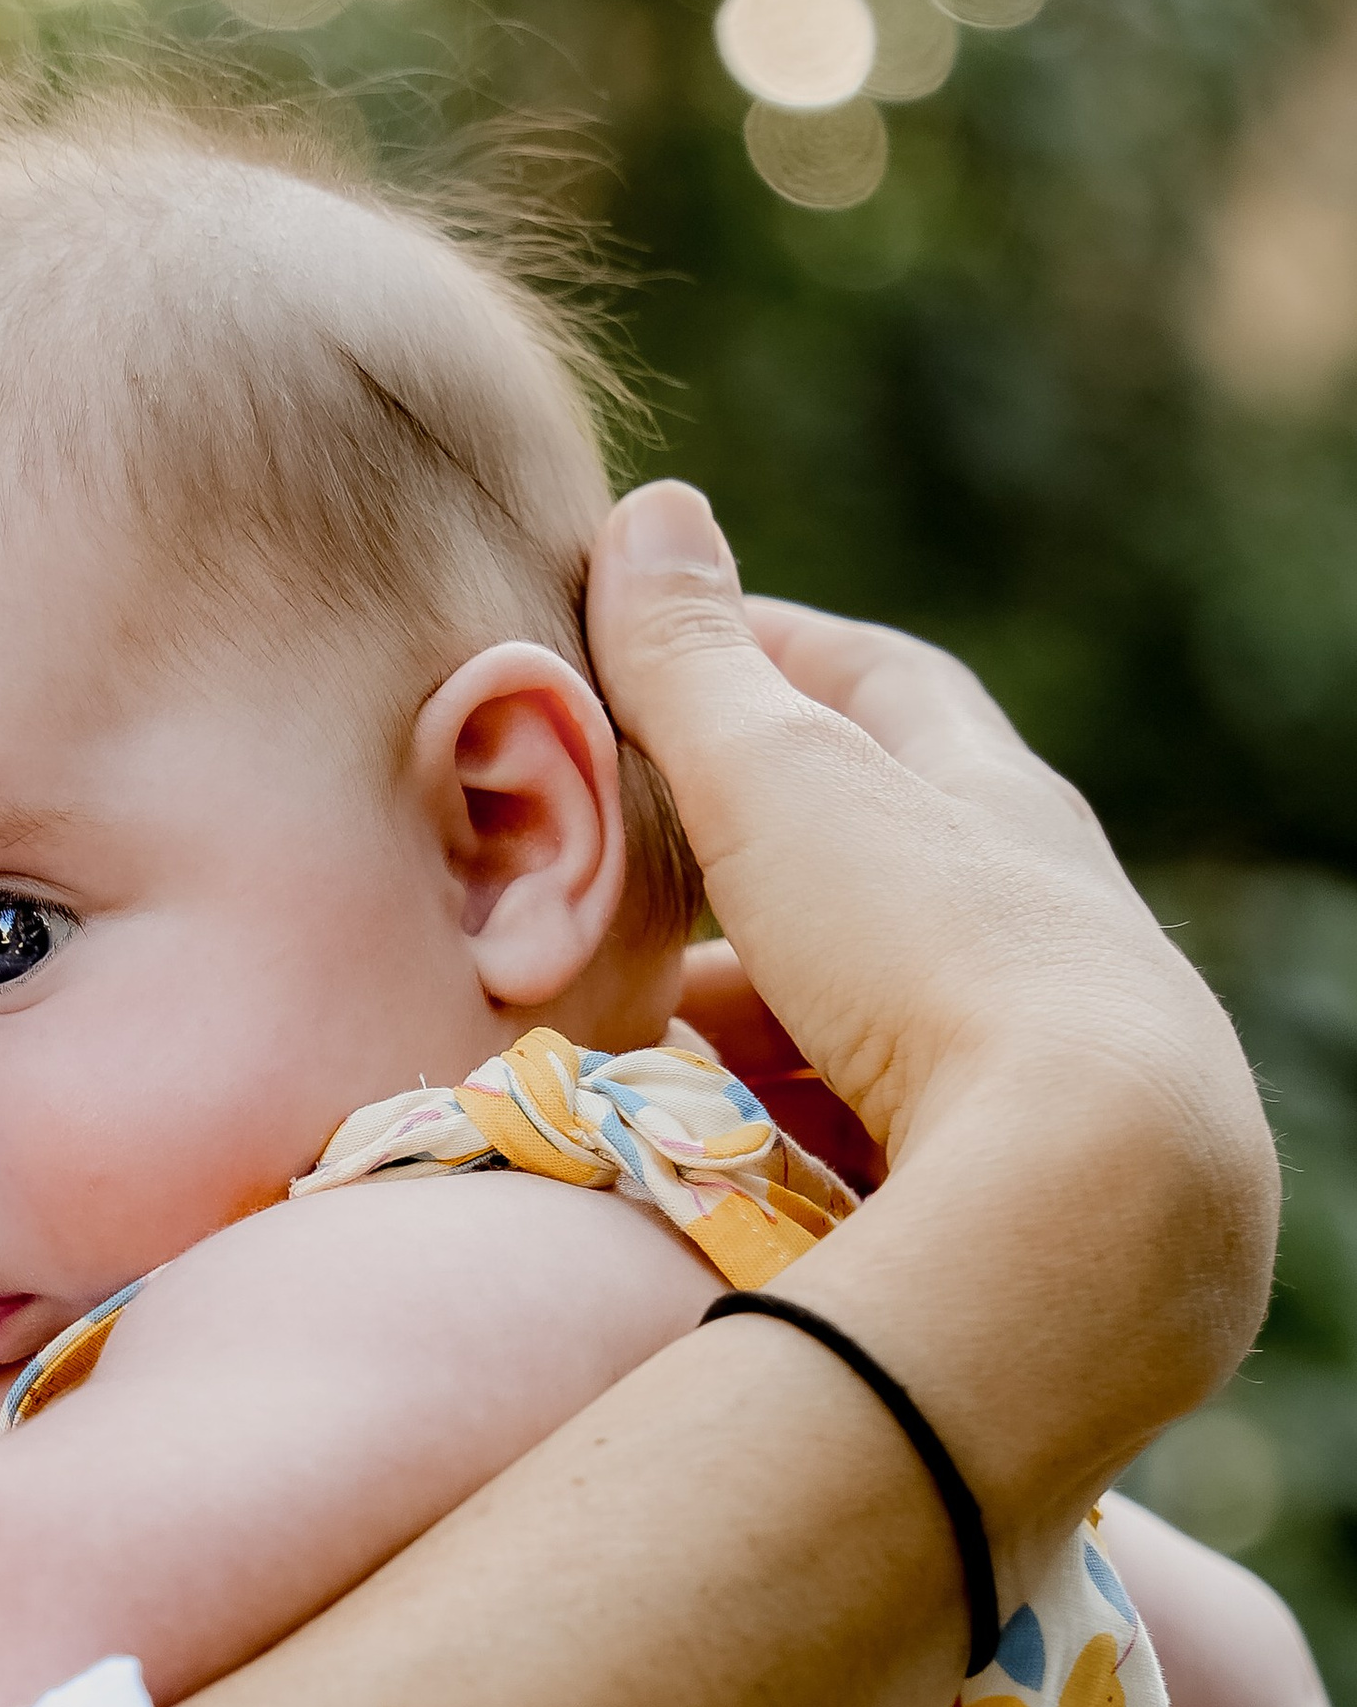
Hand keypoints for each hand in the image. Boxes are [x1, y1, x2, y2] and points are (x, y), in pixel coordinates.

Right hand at [588, 485, 1276, 1477]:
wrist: (1087, 1193)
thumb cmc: (929, 951)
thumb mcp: (784, 784)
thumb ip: (696, 666)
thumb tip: (652, 513)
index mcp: (994, 797)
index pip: (879, 686)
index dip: (760, 657)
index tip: (652, 653)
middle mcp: (1037, 914)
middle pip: (872, 853)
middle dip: (740, 855)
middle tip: (619, 868)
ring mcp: (1030, 1053)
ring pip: (863, 1000)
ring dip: (749, 1005)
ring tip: (629, 1033)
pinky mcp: (1009, 1176)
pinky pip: (866, 1117)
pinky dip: (774, 1113)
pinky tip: (703, 1153)